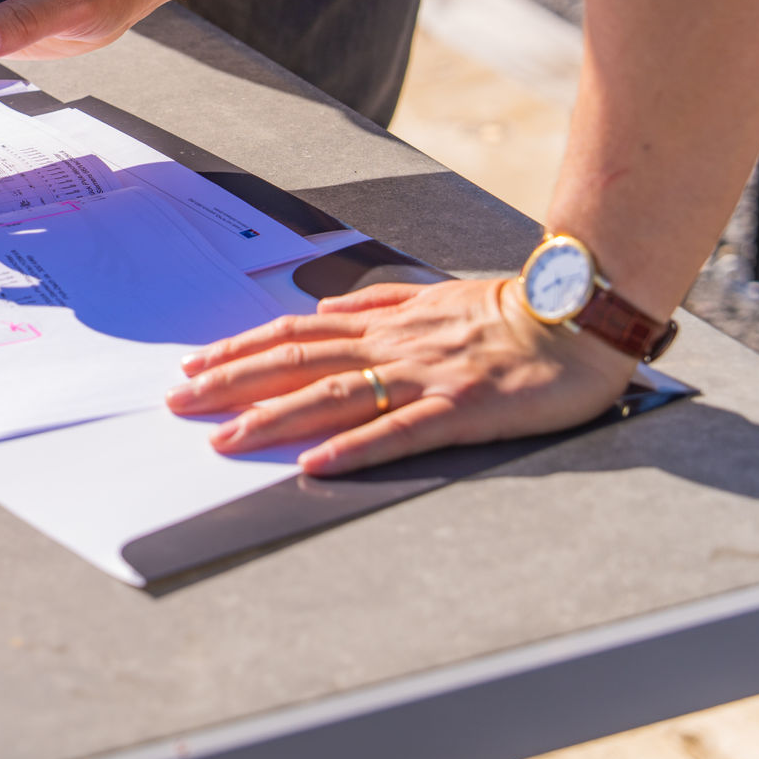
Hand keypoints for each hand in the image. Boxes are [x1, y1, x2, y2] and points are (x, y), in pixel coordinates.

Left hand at [164, 279, 638, 475]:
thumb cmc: (511, 311)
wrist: (580, 315)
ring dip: (274, 418)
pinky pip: (398, 431)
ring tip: (226, 440)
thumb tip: (327, 307)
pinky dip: (352, 448)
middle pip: (296, 362)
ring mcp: (424, 376)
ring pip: (333, 396)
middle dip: (231, 382)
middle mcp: (393, 344)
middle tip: (178, 402)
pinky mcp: (461, 410)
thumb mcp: (435, 294)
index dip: (240, 348)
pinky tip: (314, 464)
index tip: (193, 364)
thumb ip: (380, 300)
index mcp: (385, 321)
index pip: (295, 333)